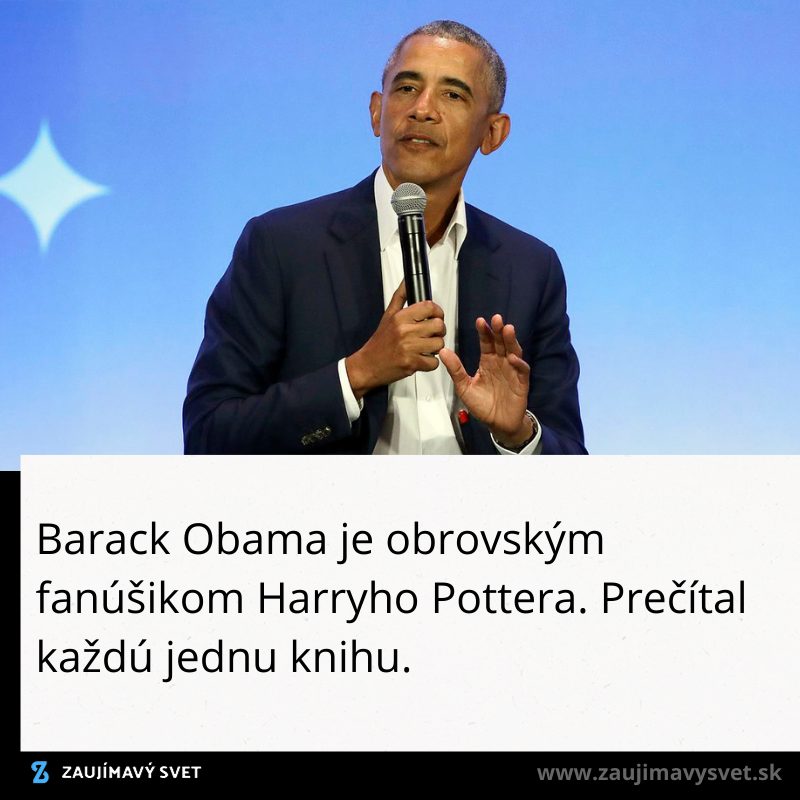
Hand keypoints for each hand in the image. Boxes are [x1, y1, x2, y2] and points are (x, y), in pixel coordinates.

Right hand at [345, 280, 445, 398]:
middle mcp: (404, 331)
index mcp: (400, 318)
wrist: (367, 365)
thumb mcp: (387, 316)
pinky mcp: (411, 364)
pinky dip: (430, 363)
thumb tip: (407, 281)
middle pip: (438, 325)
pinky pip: (434, 362)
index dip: (437, 312)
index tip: (435, 316)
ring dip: (435, 348)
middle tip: (431, 334)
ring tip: (425, 348)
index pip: (429, 307)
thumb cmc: (379, 343)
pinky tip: (421, 359)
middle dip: (439, 331)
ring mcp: (408, 348)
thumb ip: (400, 297)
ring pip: (439, 344)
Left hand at [439, 314, 531, 446]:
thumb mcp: (464, 387)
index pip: (486, 343)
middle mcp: (500, 362)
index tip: (480, 321)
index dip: (484, 332)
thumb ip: (456, 370)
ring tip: (508, 329)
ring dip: (511, 341)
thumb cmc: (482, 405)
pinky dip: (519, 363)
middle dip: (499, 330)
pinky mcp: (521, 382)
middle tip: (496, 319)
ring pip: (514, 351)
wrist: (497, 423)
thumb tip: (443, 351)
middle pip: (501, 343)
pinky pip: (522, 370)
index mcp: (487, 361)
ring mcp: (512, 371)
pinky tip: (513, 357)